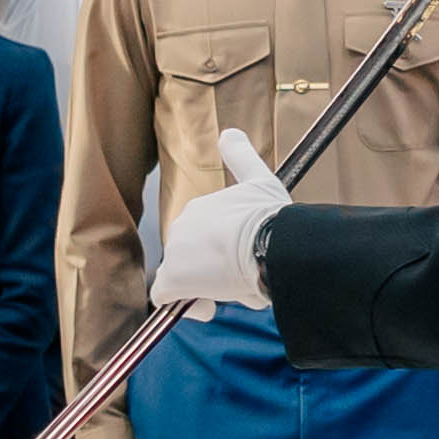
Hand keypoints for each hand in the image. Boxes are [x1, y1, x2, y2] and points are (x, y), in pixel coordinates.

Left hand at [154, 124, 294, 312]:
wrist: (268, 243)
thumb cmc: (270, 216)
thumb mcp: (259, 179)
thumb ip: (241, 156)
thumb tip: (229, 133)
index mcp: (201, 208)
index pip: (204, 237)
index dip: (222, 252)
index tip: (243, 258)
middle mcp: (182, 226)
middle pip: (193, 259)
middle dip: (213, 271)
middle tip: (242, 276)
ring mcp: (175, 252)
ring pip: (184, 278)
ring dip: (206, 287)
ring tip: (233, 287)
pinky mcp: (173, 278)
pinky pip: (168, 298)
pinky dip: (187, 305)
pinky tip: (209, 305)